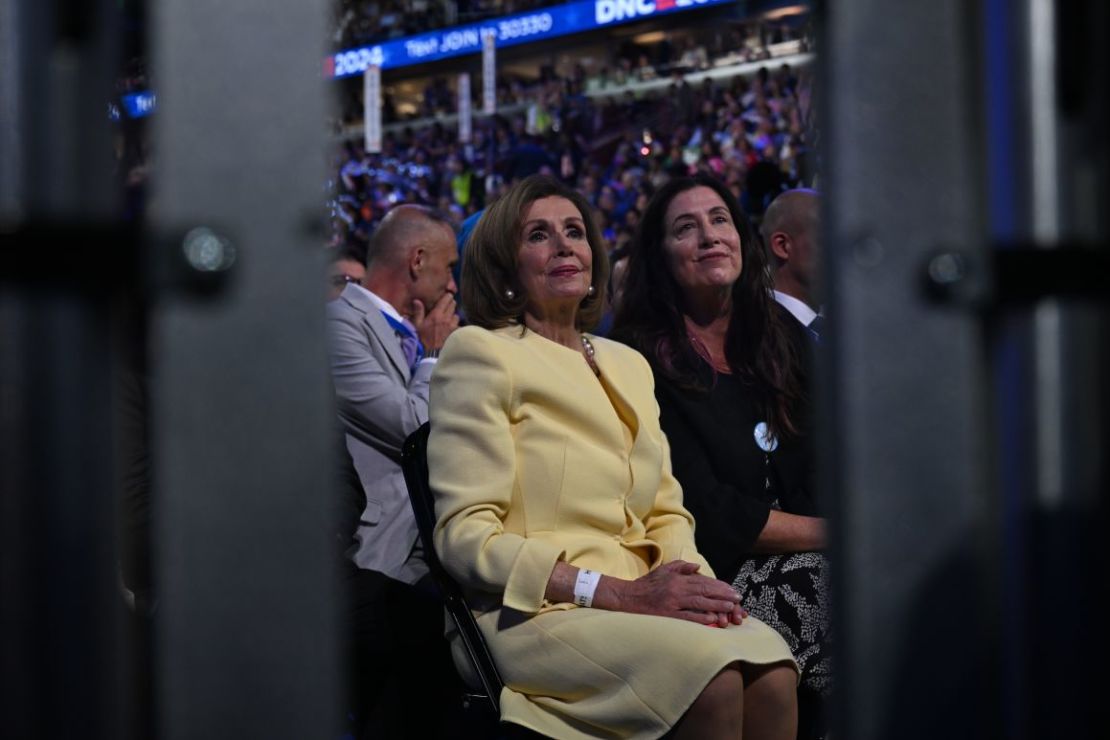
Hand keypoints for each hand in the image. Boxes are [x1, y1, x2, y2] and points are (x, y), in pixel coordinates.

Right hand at [411, 292, 458, 350]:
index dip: (447, 296)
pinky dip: (456, 325)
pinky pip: (459, 325)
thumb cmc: (423, 339)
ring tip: (449, 318)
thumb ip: (418, 312)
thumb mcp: (417, 325)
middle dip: (451, 304)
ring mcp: (453, 326)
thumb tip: (417, 300)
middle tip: (447, 306)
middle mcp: (447, 318)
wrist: (431, 354)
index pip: (446, 299)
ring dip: (453, 315)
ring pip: (457, 315)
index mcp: (437, 314)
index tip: (446, 295)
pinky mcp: (456, 333)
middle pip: (453, 305)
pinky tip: (452, 328)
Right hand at [610, 560, 746, 626]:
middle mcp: (677, 588)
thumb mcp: (663, 570)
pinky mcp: (667, 615)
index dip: (719, 585)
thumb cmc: (646, 584)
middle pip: (704, 590)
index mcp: (677, 578)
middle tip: (737, 598)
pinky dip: (701, 618)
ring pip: (699, 603)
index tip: (732, 590)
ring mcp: (672, 602)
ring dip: (717, 605)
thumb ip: (680, 567)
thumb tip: (697, 567)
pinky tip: (713, 619)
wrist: (627, 597)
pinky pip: (687, 617)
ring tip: (731, 608)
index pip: (703, 581)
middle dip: (723, 594)